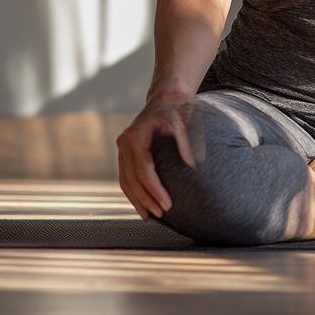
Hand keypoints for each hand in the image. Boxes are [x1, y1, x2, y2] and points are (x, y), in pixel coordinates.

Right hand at [116, 90, 196, 219]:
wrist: (164, 98)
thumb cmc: (174, 109)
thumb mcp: (181, 122)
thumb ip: (185, 143)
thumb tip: (193, 167)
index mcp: (135, 136)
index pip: (144, 171)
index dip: (155, 189)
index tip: (167, 203)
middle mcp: (124, 143)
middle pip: (132, 179)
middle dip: (145, 199)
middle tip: (161, 213)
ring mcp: (122, 148)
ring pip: (125, 181)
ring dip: (136, 200)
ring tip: (148, 216)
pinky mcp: (125, 153)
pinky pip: (126, 176)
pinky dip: (132, 192)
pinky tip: (141, 204)